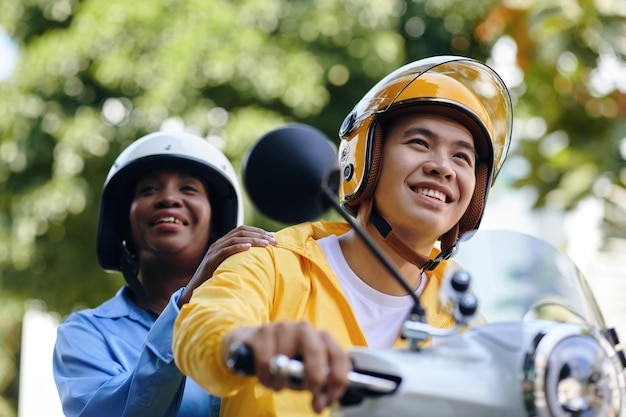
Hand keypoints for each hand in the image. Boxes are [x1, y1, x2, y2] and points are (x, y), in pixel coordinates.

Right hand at [178, 226, 276, 305]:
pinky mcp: (210, 261)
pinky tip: (248, 248)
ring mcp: (213, 251)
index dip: (258, 231)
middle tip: (274, 241)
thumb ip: (241, 259)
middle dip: (259, 234)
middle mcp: (218, 244)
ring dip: (252, 240)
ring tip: (266, 244)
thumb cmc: (216, 279)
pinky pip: (225, 251)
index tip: (273, 236)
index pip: (242, 230)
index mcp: (224, 243)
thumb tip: (261, 259)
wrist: (197, 290)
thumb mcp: (230, 266)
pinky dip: (237, 247)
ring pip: (235, 239)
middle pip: (241, 232)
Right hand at [224, 322, 351, 412]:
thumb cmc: (286, 361)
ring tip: (278, 382)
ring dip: (282, 382)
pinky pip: (267, 362)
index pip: (339, 356)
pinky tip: (266, 377)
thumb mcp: (305, 375)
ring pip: (288, 361)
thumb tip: (320, 404)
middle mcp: (305, 329)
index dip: (339, 378)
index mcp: (322, 338)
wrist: (254, 345)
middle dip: (314, 377)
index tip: (331, 396)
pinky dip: (266, 377)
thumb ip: (318, 389)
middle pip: (317, 353)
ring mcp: (284, 327)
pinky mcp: (264, 331)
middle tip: (309, 390)